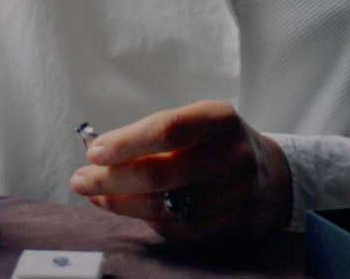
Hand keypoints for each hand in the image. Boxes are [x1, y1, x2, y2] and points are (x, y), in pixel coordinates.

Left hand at [70, 101, 290, 246]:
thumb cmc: (213, 140)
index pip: (167, 130)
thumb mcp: (195, 120)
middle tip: (80, 179)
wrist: (269, 175)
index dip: (127, 143)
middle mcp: (231, 157)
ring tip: (93, 193)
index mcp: (219, 119)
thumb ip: (151, 133)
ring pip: (166, 208)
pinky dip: (143, 219)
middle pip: (162, 174)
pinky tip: (121, 207)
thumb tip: (96, 151)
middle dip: (113, 179)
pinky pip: (176, 230)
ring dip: (121, 203)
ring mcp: (233, 196)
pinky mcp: (229, 227)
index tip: (93, 152)